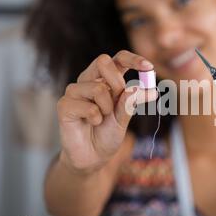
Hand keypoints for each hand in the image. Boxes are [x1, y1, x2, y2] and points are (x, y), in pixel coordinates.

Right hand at [57, 50, 156, 173]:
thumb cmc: (107, 134)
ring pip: (98, 88)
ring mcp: (75, 91)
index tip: (149, 67)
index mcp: (106, 80)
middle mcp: (89, 81)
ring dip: (107, 108)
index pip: (118, 59)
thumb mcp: (124, 118)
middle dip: (117, 83)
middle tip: (117, 102)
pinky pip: (87, 106)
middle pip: (103, 61)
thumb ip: (132, 102)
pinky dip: (95, 118)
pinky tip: (91, 124)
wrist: (92, 157)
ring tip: (102, 119)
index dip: (133, 59)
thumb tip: (150, 91)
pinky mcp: (65, 105)